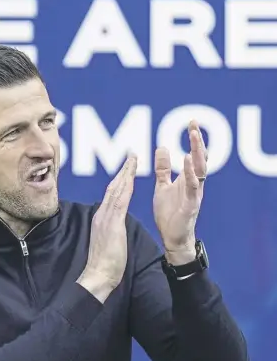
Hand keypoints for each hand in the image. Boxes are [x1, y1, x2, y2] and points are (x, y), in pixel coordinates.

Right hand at [78, 156, 137, 302]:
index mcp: (102, 219)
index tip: (126, 169)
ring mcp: (106, 218)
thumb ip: (110, 230)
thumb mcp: (108, 241)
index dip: (119, 180)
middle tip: (131, 156)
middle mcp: (102, 214)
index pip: (111, 195)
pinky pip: (120, 201)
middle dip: (122, 171)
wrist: (98, 274)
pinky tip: (131, 178)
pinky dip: (125, 187)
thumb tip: (114, 226)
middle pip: (113, 188)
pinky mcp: (112, 223)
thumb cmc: (105, 263)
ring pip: (116, 190)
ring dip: (124, 173)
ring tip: (132, 160)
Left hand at [154, 120, 206, 264]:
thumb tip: (161, 147)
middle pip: (199, 159)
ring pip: (199, 171)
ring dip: (196, 154)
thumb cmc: (169, 213)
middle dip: (197, 141)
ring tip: (193, 138)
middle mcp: (194, 184)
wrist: (172, 238)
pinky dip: (190, 174)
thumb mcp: (162, 186)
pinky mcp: (190, 206)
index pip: (193, 155)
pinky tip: (187, 162)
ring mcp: (194, 195)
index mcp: (187, 179)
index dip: (193, 140)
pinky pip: (193, 188)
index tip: (191, 122)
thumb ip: (163, 168)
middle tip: (194, 124)